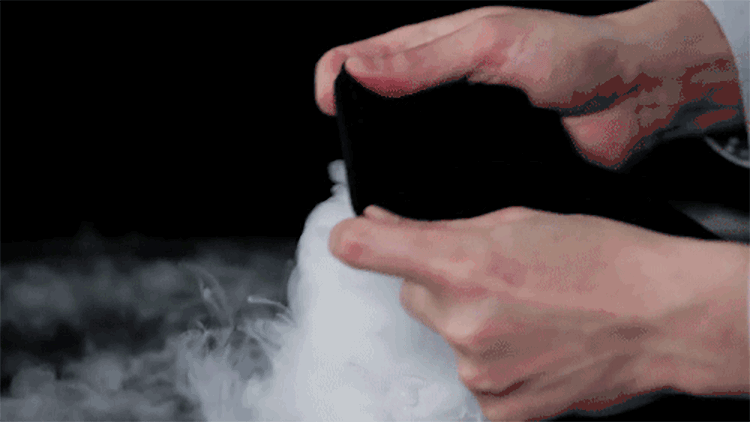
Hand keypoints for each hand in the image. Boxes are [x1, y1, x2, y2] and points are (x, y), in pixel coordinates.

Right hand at [315, 1, 740, 168]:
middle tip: (351, 145)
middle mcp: (441, 91)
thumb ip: (426, 58)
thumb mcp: (494, 41)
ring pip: (402, 152)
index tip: (330, 104)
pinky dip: (426, 191)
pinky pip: (440, 182)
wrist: (632, 99)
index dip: (335, 79)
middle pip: (374, 110)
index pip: (362, 59)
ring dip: (388, 164)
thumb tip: (360, 70)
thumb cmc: (576, 53)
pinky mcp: (479, 166)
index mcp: (435, 49)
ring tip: (381, 177)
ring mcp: (458, 132)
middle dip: (354, 127)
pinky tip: (427, 196)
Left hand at [328, 205, 748, 420]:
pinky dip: (494, 363)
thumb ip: (439, 227)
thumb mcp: (517, 220)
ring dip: (471, 324)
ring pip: (445, 336)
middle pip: (413, 295)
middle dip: (442, 284)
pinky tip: (532, 347)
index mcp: (464, 263)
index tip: (352, 238)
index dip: (352, 240)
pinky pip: (474, 379)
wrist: (662, 316)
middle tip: (497, 279)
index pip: (363, 249)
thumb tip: (384, 224)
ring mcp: (479, 372)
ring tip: (528, 313)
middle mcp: (463, 322)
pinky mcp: (501, 410)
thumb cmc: (603, 260)